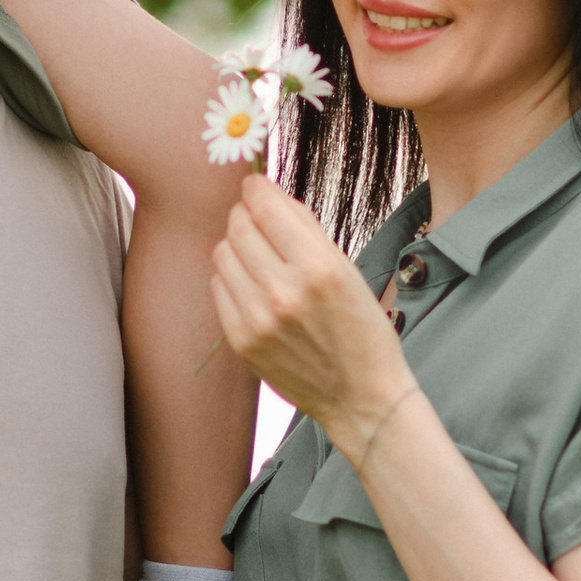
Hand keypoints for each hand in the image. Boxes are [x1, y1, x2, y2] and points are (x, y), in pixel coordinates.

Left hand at [210, 172, 407, 452]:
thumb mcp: (348, 270)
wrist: (360, 396)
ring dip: (236, 245)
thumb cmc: (362, 329)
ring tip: (259, 255)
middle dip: (244, 213)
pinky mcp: (241, 341)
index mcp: (319, 268)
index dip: (256, 188)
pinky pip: (219, 287)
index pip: (266, 207)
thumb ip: (306, 229)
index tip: (254, 184)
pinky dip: (232, 277)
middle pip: (238, 227)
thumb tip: (269, 195)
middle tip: (255, 217)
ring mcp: (258, 319)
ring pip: (222, 254)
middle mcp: (284, 292)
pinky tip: (253, 285)